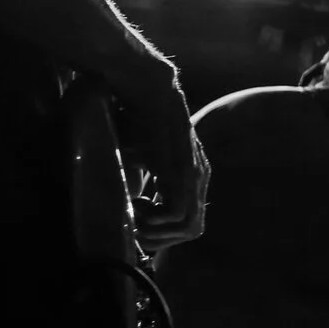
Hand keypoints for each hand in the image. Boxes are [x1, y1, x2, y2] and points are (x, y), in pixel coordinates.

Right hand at [111, 54, 206, 251]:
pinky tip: (136, 204)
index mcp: (194, 175)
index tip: (138, 228)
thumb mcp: (139, 160)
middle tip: (134, 230)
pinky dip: (154, 219)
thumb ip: (141, 183)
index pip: (191, 222)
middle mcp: (200, 176)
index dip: (165, 235)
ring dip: (156, 232)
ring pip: (189, 227)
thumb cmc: (137, 120)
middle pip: (193, 230)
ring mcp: (194, 173)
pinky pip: (176, 212)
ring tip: (133, 217)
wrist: (145, 87)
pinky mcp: (182, 168)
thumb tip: (129, 211)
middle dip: (161, 239)